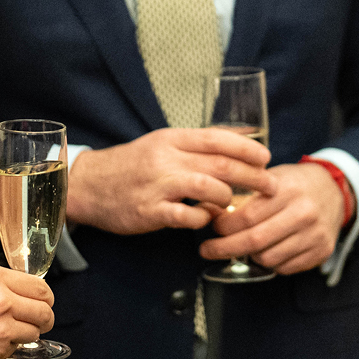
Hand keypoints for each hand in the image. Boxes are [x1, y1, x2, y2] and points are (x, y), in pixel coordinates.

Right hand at [0, 265, 54, 358]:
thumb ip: (2, 282)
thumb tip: (27, 292)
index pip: (41, 288)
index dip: (46, 297)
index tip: (44, 301)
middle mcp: (1, 302)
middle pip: (45, 312)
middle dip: (45, 317)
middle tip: (38, 320)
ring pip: (34, 333)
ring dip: (26, 333)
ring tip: (7, 330)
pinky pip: (14, 350)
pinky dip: (7, 347)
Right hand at [66, 128, 275, 234]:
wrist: (89, 184)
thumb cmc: (131, 165)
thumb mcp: (161, 144)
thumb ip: (193, 145)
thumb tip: (234, 140)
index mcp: (170, 138)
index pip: (217, 138)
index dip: (246, 148)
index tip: (266, 157)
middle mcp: (166, 158)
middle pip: (220, 164)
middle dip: (252, 176)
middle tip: (270, 185)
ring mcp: (158, 185)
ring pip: (208, 188)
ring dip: (227, 198)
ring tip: (233, 204)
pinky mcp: (149, 211)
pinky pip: (187, 217)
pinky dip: (203, 219)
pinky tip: (205, 219)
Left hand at [198, 162, 346, 274]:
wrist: (334, 190)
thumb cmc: (295, 182)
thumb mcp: (271, 177)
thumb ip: (245, 193)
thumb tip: (210, 209)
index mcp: (287, 190)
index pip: (247, 216)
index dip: (224, 225)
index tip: (212, 226)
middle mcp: (303, 213)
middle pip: (255, 240)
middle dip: (225, 248)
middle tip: (207, 250)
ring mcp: (314, 235)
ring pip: (269, 257)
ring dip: (247, 256)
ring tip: (239, 246)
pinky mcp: (321, 251)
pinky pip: (285, 267)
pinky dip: (269, 262)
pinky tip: (263, 251)